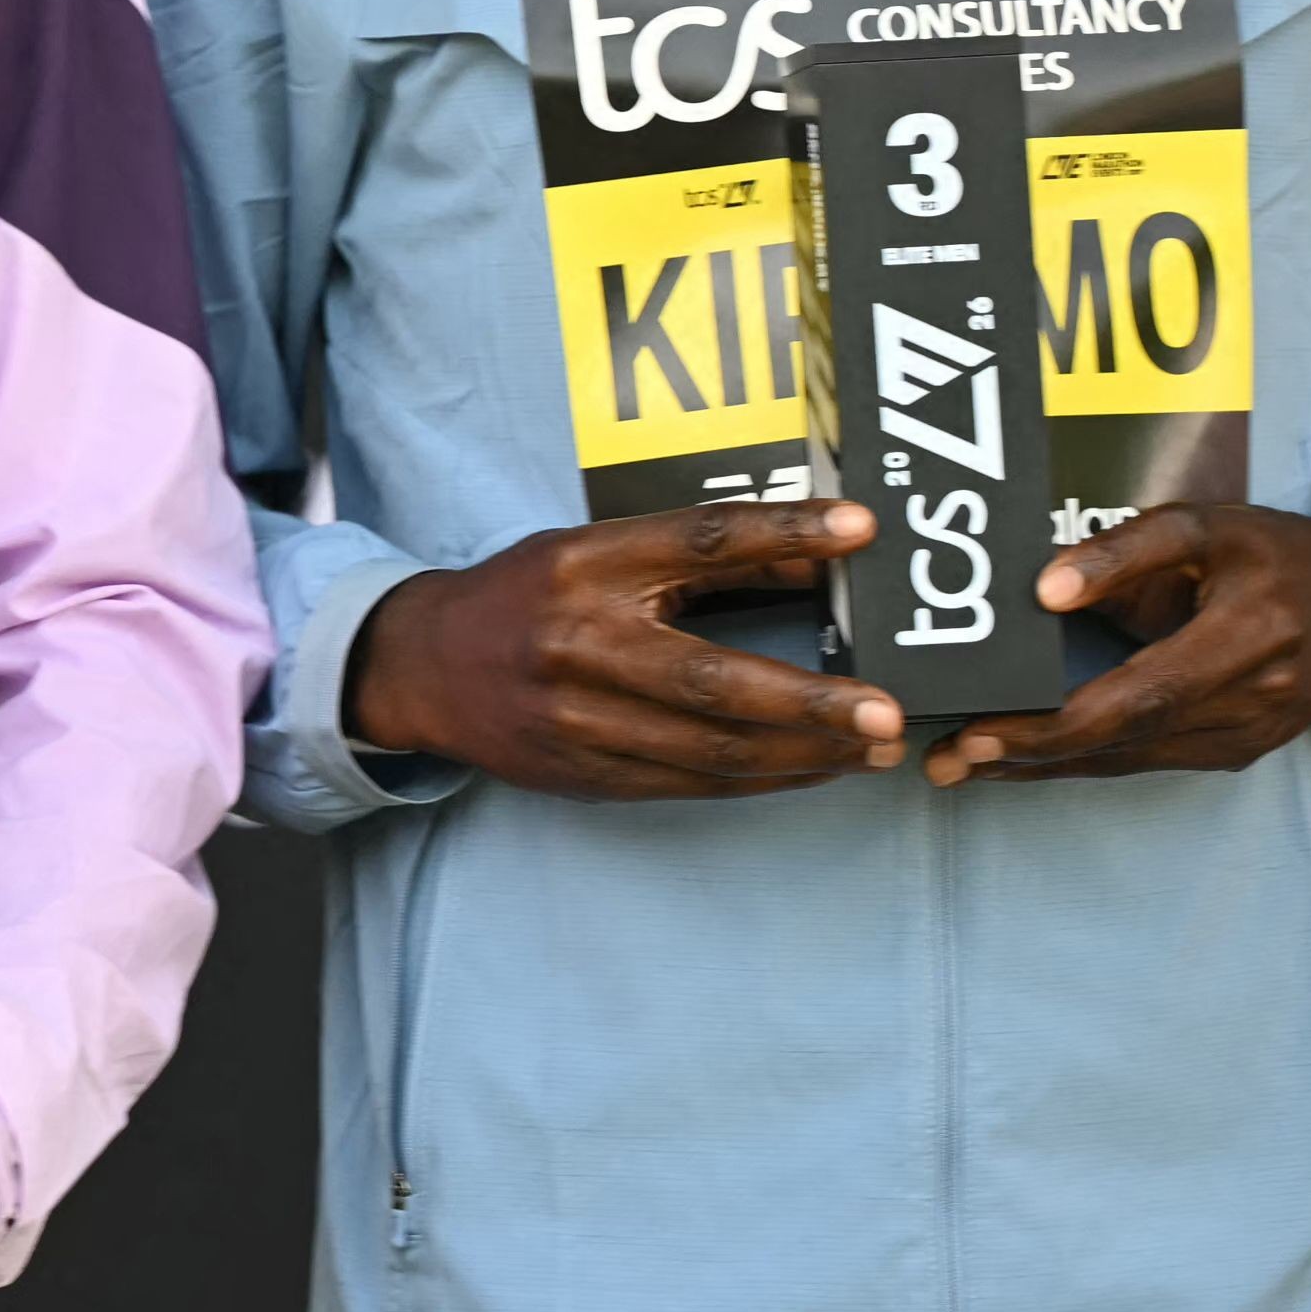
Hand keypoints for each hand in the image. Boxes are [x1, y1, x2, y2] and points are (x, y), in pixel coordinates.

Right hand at [342, 500, 907, 799]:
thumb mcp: (594, 552)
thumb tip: (811, 555)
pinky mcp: (587, 773)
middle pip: (711, 680)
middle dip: (808, 703)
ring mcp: (581, 720)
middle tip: (887, 712)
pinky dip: (764, 779)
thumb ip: (694, 556)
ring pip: (710, 750)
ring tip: (876, 747)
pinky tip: (817, 767)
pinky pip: (693, 784)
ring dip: (804, 754)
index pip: (697, 541)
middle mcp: (581, 645)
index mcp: (585, 566)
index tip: (859, 527)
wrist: (423, 669)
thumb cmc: (525, 597)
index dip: (780, 531)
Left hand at [937, 504, 1310, 783]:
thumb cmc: (1278, 555)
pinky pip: (1148, 761)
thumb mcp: (1206, 525)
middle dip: (1027, 755)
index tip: (978, 728)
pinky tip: (1029, 759)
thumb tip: (1044, 591)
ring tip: (962, 764)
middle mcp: (1249, 700)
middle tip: (943, 760)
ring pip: (1129, 762)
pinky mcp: (1237, 752)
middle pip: (1123, 741)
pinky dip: (1085, 762)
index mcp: (1246, 638)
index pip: (1137, 695)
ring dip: (1044, 767)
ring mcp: (1246, 737)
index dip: (1054, 722)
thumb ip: (1123, 551)